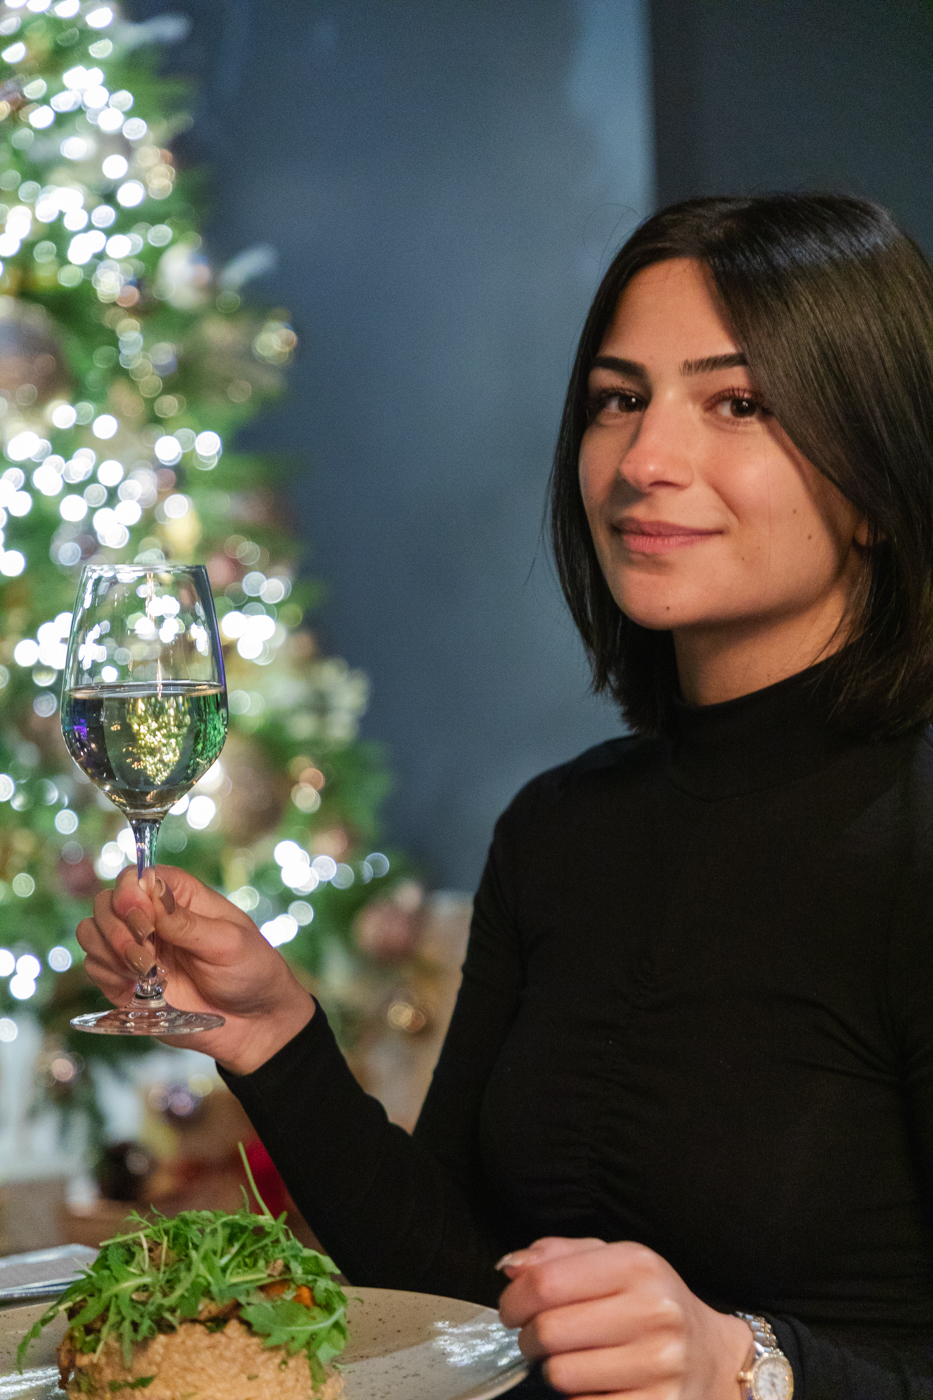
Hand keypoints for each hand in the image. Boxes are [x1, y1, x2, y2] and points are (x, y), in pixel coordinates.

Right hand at [76, 865, 314, 1072]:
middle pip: (105, 902)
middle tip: (146, 953)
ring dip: (109, 950)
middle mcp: (151, 918)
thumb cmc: (250, 971)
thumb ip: (186, 921)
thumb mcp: (228, 943)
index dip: (128, 892)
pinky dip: (107, 973)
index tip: (142, 917)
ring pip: (92, 932)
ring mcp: (136, 949)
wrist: (253, 1023)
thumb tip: (152, 888)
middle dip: (117, 926)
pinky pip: (95, 967)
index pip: (135, 876)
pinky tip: (137, 985)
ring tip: (145, 971)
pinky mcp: (125, 982)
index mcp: (179, 897)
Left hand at [497, 1236, 751, 1398]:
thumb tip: (511, 1267)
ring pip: (560, 1375)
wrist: (712, 1358)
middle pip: (547, 1331)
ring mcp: (658, 1365)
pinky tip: (593, 1383)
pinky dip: (577, 1397)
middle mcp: (653, 1312)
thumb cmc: (652, 1304)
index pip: (546, 1282)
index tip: (512, 1310)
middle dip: (528, 1337)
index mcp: (637, 1266)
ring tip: (569, 1359)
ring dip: (552, 1370)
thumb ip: (560, 1256)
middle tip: (537, 1337)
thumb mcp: (616, 1263)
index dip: (514, 1300)